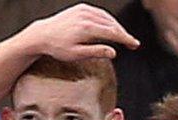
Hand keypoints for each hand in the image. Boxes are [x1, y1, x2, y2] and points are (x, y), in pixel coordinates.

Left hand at [22, 3, 139, 60]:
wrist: (42, 35)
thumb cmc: (58, 48)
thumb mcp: (76, 55)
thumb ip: (96, 52)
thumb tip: (114, 52)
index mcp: (86, 28)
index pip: (112, 33)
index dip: (126, 39)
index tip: (135, 45)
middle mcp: (86, 16)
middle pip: (112, 24)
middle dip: (124, 34)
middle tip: (132, 43)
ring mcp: (83, 10)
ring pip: (107, 17)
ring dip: (117, 27)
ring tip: (123, 37)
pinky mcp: (80, 8)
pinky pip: (99, 13)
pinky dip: (108, 20)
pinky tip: (111, 27)